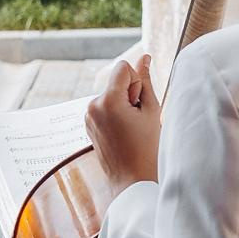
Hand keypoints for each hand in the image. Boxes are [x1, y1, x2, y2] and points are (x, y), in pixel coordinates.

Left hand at [84, 55, 162, 205]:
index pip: (123, 67)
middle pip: (116, 80)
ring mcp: (87, 115)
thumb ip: (146, 81)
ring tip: (131, 128)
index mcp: (107, 101)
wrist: (132, 180)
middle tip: (138, 120)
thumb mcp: (151, 111)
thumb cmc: (147, 148)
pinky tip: (123, 132)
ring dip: (123, 104)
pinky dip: (116, 113)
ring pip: (112, 93)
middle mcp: (92, 105)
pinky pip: (105, 105)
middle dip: (130, 93)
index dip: (137, 81)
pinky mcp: (88, 123)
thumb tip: (144, 57)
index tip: (140, 104)